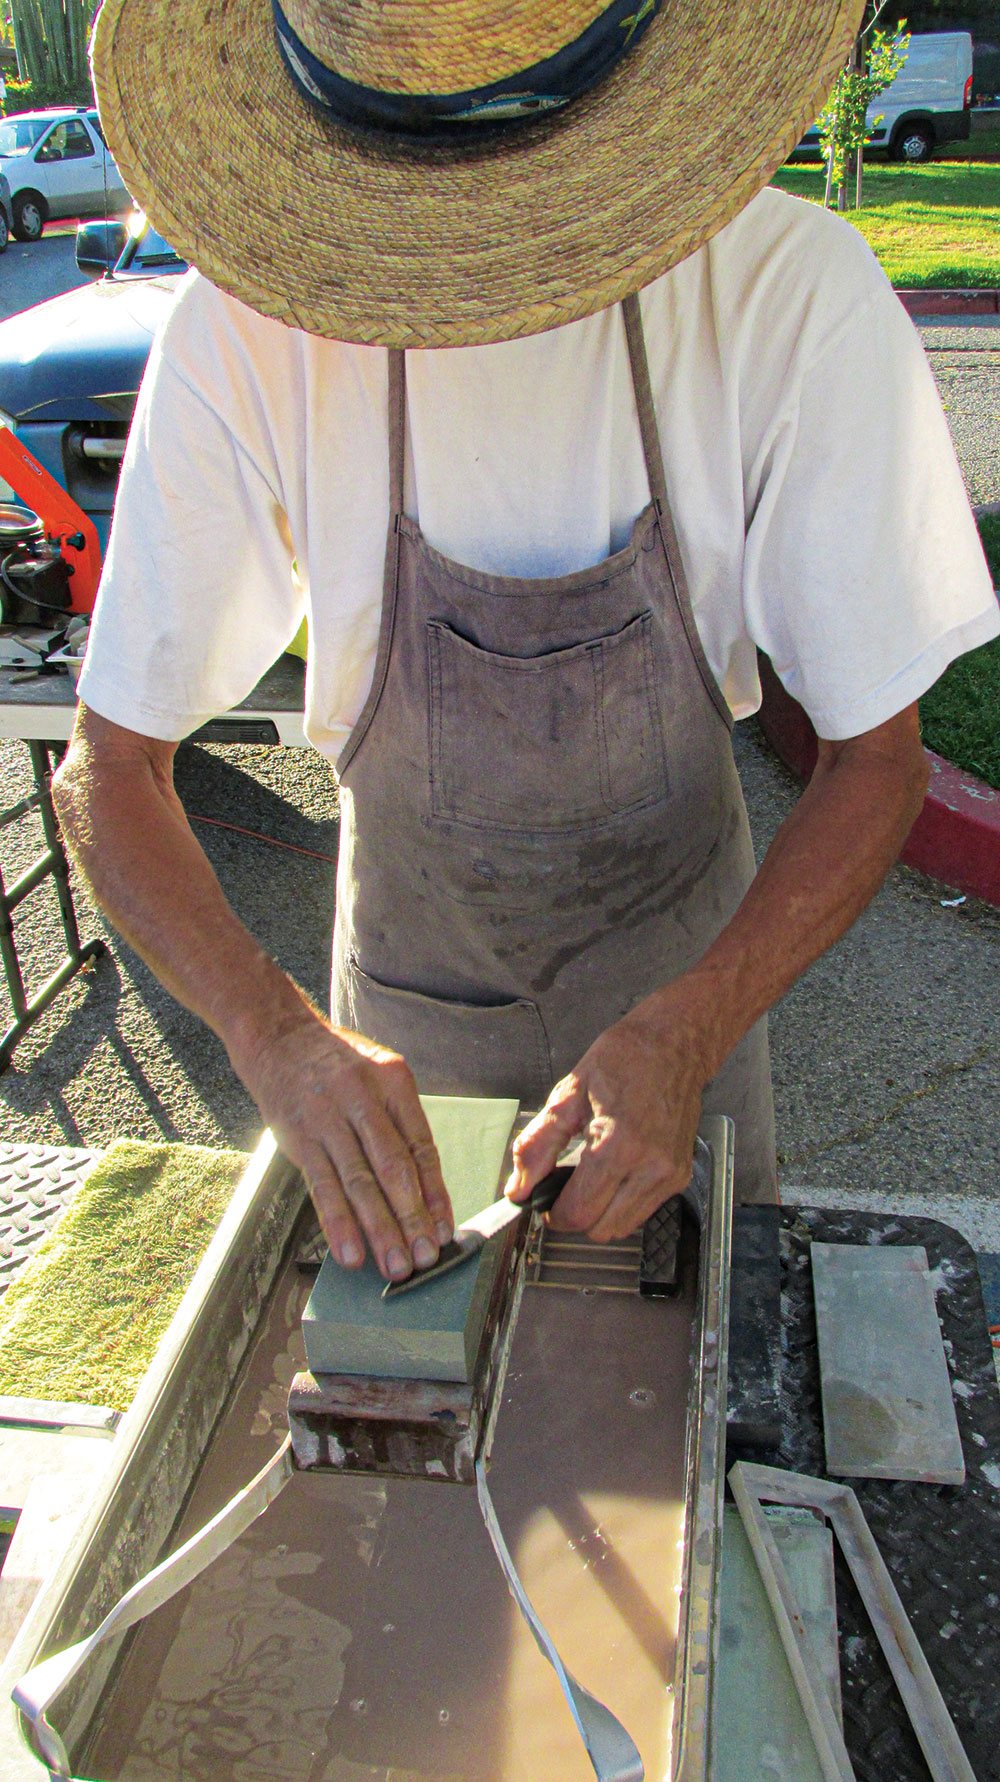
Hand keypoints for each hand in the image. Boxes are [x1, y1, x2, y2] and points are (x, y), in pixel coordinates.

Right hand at [232, 1002, 452, 1281]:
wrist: (277, 1036)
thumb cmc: (334, 1063)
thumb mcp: (377, 1074)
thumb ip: (397, 1122)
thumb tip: (421, 1187)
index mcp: (393, 1082)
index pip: (421, 1146)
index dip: (435, 1193)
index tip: (445, 1229)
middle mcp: (363, 1098)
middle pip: (395, 1168)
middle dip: (413, 1218)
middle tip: (425, 1258)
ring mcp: (328, 1118)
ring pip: (360, 1183)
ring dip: (380, 1230)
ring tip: (395, 1267)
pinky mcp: (298, 1136)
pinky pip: (322, 1186)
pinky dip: (338, 1223)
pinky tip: (350, 1252)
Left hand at [506, 989, 712, 1240]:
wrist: (674, 1044)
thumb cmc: (624, 1060)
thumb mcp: (568, 1095)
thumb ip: (538, 1146)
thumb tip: (518, 1188)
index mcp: (619, 1145)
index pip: (579, 1211)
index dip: (553, 1214)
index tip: (543, 1202)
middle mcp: (650, 1167)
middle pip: (601, 1229)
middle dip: (576, 1216)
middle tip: (563, 1190)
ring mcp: (669, 1174)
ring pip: (623, 1227)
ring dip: (600, 1213)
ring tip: (590, 1179)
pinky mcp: (681, 1175)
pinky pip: (643, 1211)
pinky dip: (622, 1204)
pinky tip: (615, 1173)